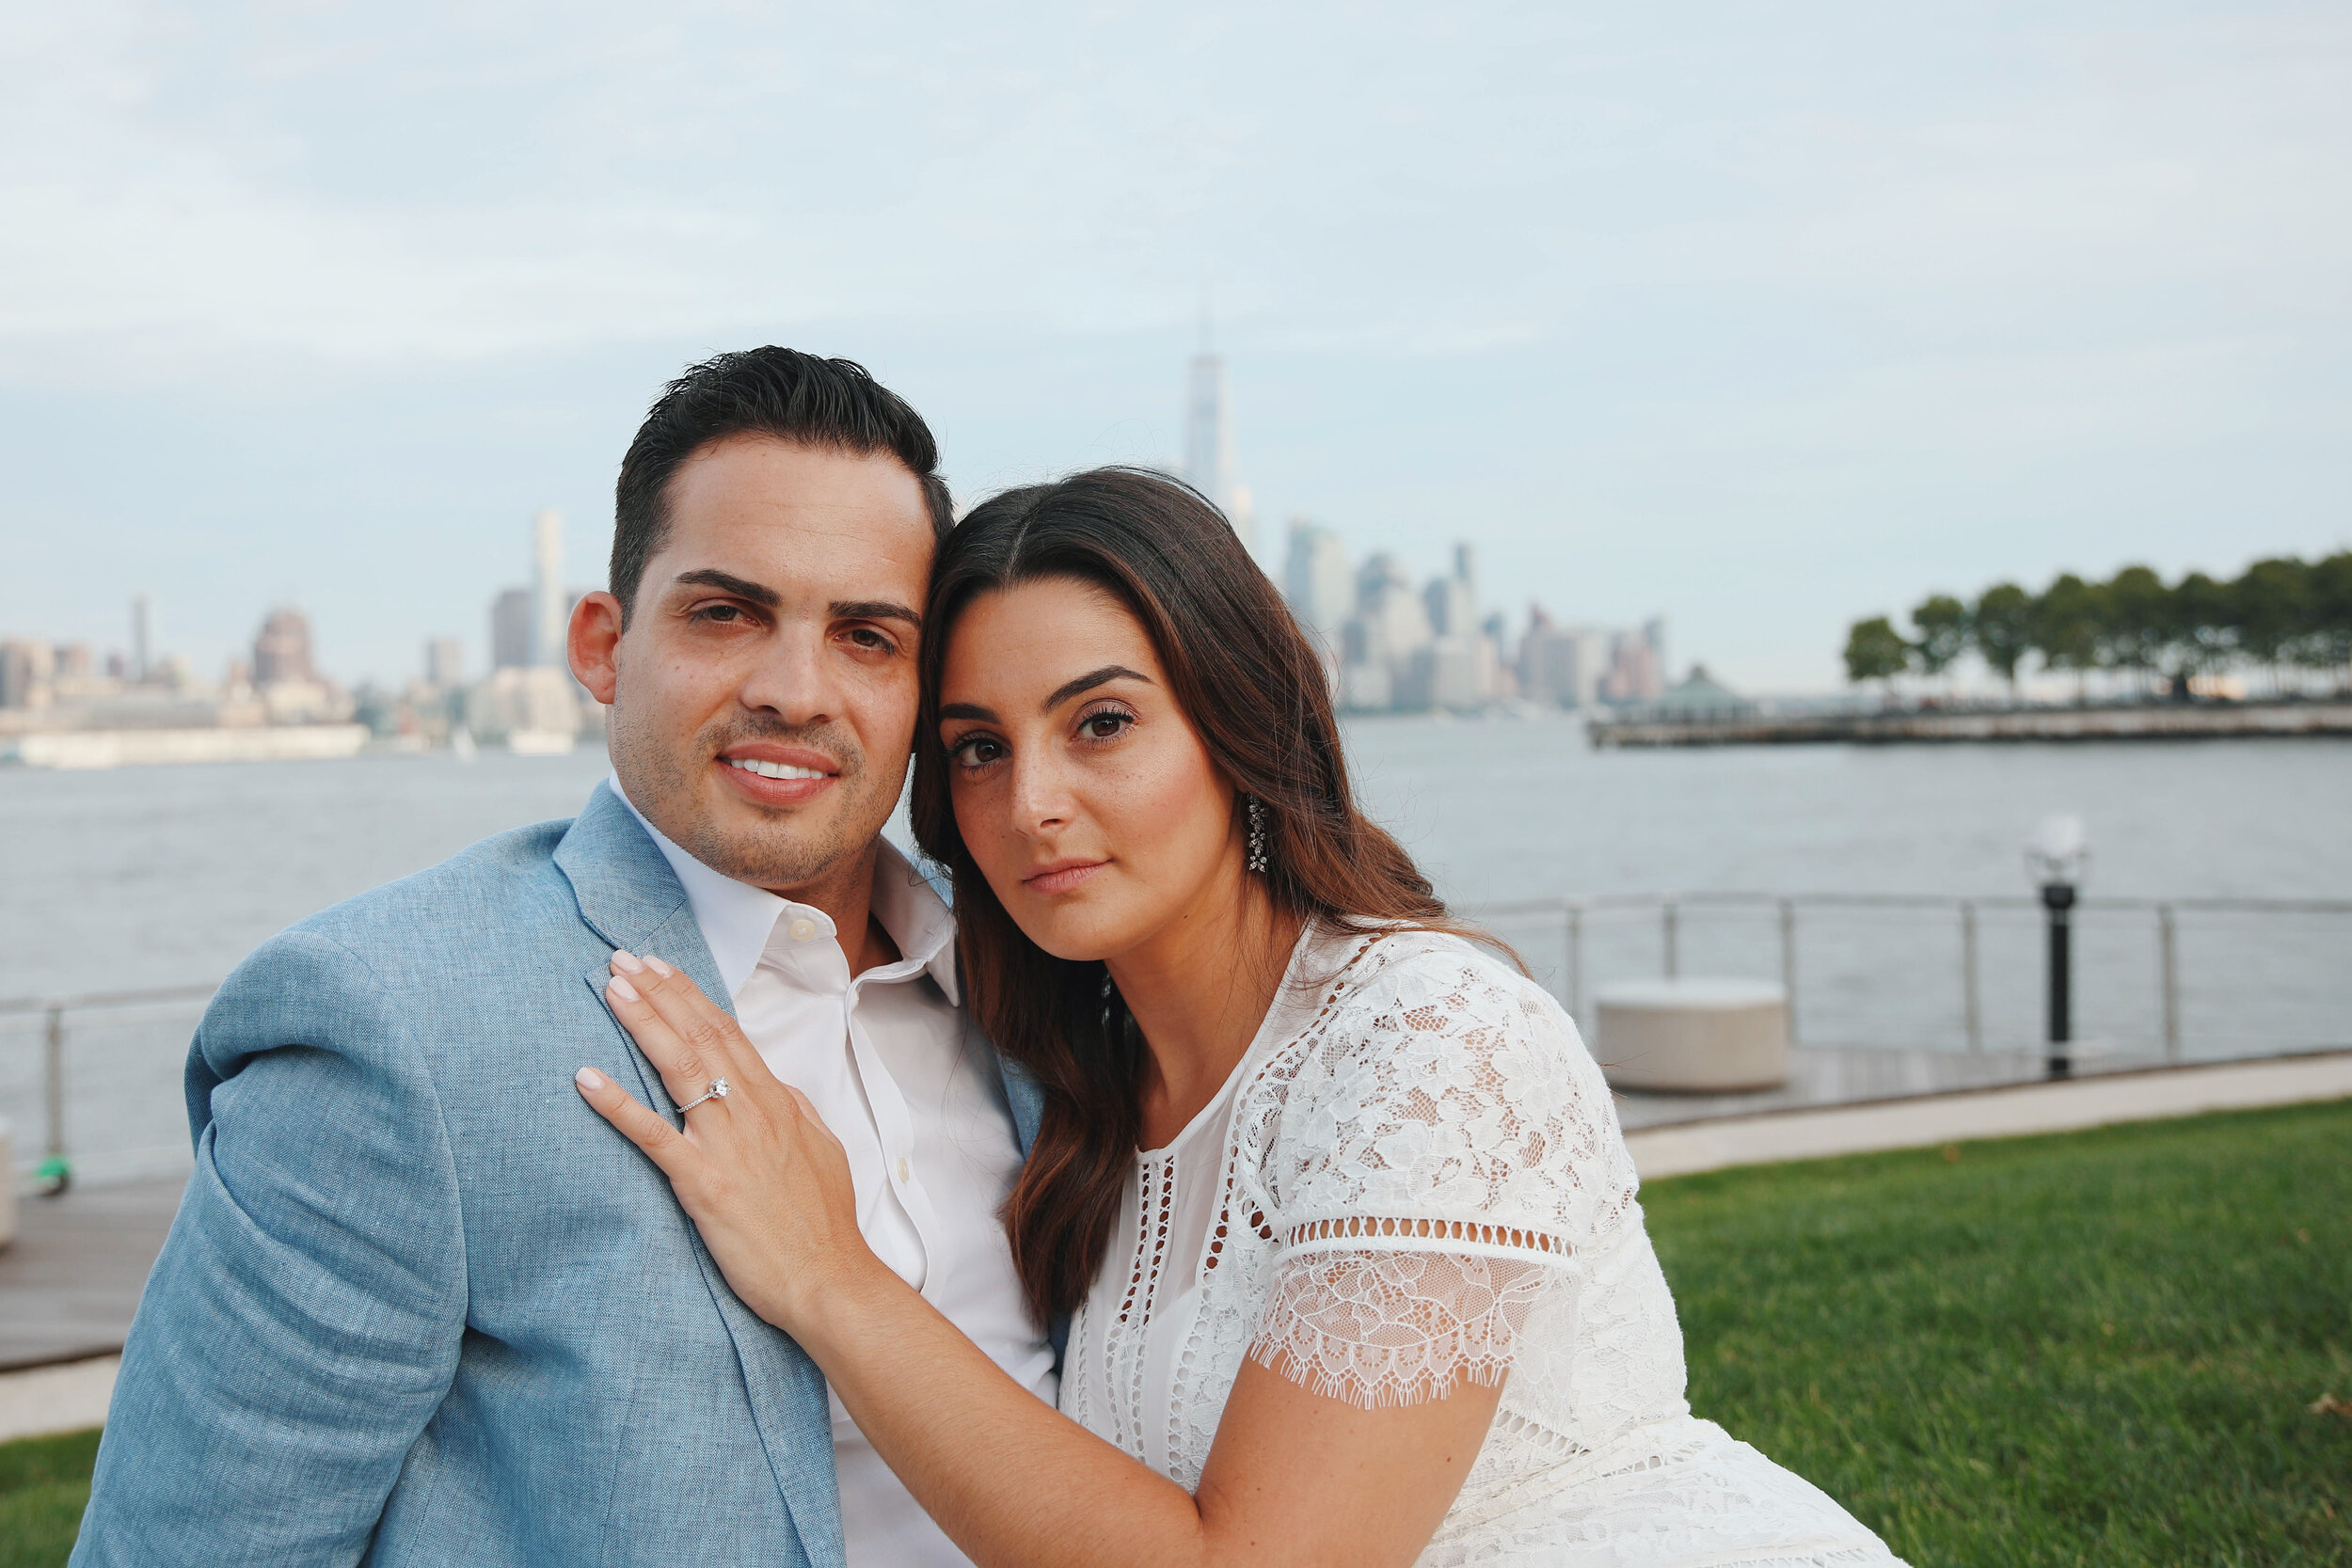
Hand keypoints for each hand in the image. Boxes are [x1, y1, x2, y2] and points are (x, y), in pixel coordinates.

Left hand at [574, 951, 885, 1331]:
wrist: (828, 1278)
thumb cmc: (824, 1223)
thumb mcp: (821, 1150)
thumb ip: (793, 1113)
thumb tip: (771, 1087)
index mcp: (777, 1103)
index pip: (728, 1033)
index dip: (689, 997)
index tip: (660, 967)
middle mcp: (752, 1112)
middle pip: (700, 1038)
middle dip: (659, 994)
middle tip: (622, 960)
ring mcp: (727, 1145)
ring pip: (680, 1069)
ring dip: (643, 1024)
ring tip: (612, 990)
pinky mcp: (703, 1183)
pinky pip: (654, 1135)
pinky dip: (617, 1104)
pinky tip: (586, 1079)